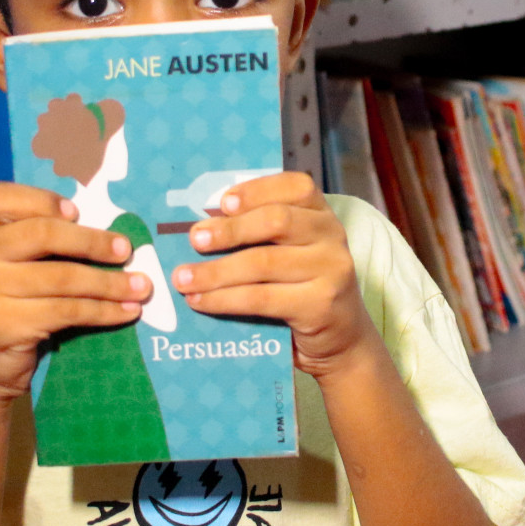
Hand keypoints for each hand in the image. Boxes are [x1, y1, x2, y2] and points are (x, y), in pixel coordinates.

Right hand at [0, 182, 149, 399]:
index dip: (41, 199)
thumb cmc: (12, 301)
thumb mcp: (16, 263)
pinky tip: (126, 311)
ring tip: (141, 287)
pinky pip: (66, 311)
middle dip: (91, 242)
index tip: (78, 212)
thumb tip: (110, 231)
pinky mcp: (4, 324)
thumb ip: (41, 240)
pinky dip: (103, 310)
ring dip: (109, 283)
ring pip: (61, 277)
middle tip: (126, 250)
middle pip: (41, 234)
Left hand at [171, 172, 377, 377]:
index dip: (257, 190)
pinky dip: (224, 299)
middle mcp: (331, 235)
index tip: (222, 202)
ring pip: (263, 263)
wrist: (342, 338)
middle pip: (276, 221)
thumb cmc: (303, 288)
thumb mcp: (292, 252)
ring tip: (183, 278)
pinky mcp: (319, 305)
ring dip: (215, 271)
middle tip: (194, 239)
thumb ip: (262, 234)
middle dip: (230, 230)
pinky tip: (199, 301)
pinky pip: (261, 298)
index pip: (295, 187)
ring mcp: (330, 270)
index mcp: (321, 213)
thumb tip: (202, 226)